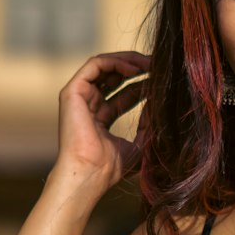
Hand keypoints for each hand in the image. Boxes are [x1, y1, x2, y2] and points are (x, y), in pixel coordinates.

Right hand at [53, 51, 150, 192]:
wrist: (92, 173)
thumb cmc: (112, 168)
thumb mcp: (139, 144)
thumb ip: (148, 124)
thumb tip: (158, 102)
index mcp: (101, 119)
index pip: (124, 94)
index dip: (143, 84)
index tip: (162, 81)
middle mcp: (88, 106)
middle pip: (114, 76)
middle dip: (137, 68)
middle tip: (158, 65)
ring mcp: (79, 98)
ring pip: (105, 65)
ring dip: (129, 61)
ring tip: (150, 64)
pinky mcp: (73, 91)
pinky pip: (96, 64)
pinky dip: (116, 62)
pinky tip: (136, 70)